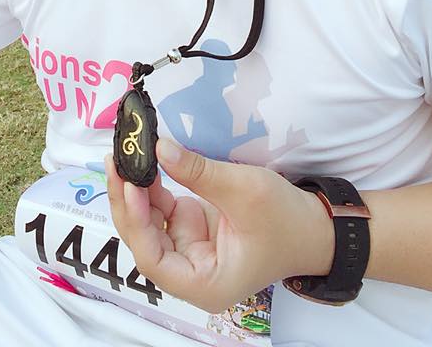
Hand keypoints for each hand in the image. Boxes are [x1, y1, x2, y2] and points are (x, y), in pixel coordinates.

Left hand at [105, 139, 333, 312]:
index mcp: (205, 283)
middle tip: (115, 161)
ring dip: (136, 189)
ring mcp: (191, 249)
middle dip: (127, 201)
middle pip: (145, 240)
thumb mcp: (244, 192)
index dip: (137, 222)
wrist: (316, 226)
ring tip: (125, 154)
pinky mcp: (194, 228)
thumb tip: (158, 148)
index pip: (154, 259)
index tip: (131, 185)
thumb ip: (198, 172)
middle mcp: (192, 272)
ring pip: (149, 222)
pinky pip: (163, 209)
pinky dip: (153, 186)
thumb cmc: (286, 221)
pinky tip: (145, 162)